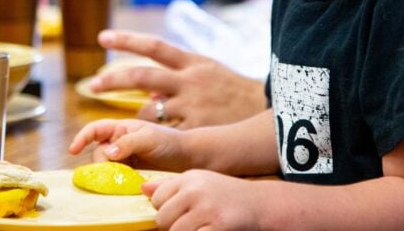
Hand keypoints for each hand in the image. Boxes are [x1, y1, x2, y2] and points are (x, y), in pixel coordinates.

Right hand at [68, 118, 189, 171]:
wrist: (187, 158)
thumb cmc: (169, 142)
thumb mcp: (148, 138)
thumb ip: (128, 143)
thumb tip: (108, 152)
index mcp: (121, 128)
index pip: (95, 130)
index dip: (82, 138)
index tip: (73, 150)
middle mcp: (118, 142)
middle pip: (98, 154)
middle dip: (103, 164)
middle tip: (115, 172)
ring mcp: (123, 159)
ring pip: (106, 168)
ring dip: (110, 175)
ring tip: (125, 179)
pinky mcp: (128, 173)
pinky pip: (115, 178)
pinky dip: (116, 182)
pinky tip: (125, 185)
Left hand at [92, 30, 265, 128]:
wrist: (267, 112)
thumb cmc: (234, 92)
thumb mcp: (210, 72)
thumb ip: (179, 76)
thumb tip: (149, 92)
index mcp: (192, 62)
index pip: (154, 46)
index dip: (127, 40)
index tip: (102, 38)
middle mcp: (189, 80)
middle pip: (142, 76)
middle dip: (114, 79)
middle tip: (94, 84)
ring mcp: (192, 105)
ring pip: (149, 110)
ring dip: (133, 120)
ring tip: (120, 129)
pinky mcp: (196, 127)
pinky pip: (165, 132)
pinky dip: (153, 137)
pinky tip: (146, 143)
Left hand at [143, 170, 258, 230]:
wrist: (260, 203)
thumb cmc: (225, 194)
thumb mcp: (199, 182)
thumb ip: (171, 186)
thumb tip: (144, 190)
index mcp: (189, 178)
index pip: (157, 198)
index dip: (163, 210)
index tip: (177, 213)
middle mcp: (195, 191)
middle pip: (162, 218)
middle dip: (171, 226)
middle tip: (188, 224)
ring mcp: (207, 208)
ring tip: (198, 227)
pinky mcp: (219, 225)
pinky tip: (208, 230)